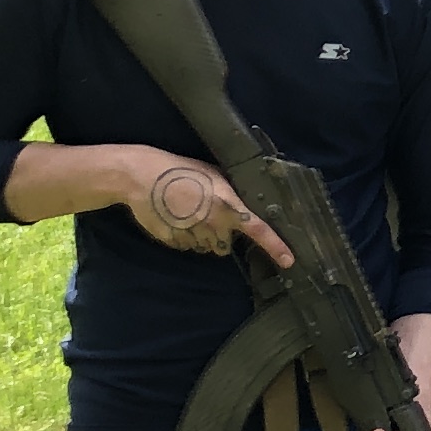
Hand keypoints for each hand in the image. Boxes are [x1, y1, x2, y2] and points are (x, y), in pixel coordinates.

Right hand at [128, 155, 292, 267]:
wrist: (141, 176)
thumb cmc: (180, 170)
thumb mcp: (213, 176)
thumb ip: (231, 195)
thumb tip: (243, 207)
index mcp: (228, 206)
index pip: (258, 230)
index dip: (276, 247)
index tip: (288, 261)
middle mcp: (214, 224)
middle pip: (226, 244)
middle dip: (221, 235)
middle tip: (207, 215)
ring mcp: (193, 235)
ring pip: (206, 247)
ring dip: (202, 237)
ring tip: (188, 214)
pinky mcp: (174, 241)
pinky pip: (186, 246)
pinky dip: (183, 237)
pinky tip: (174, 219)